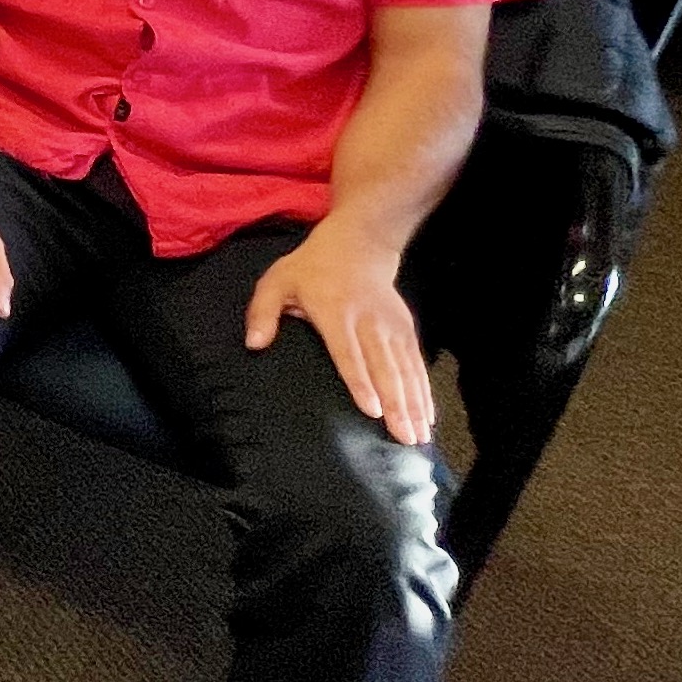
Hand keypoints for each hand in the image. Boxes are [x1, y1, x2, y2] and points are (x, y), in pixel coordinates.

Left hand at [244, 221, 437, 445]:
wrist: (358, 244)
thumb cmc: (310, 268)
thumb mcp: (278, 280)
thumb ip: (262, 312)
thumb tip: (254, 344)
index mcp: (335, 313)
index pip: (349, 354)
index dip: (361, 382)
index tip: (371, 409)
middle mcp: (368, 322)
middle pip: (384, 368)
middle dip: (396, 404)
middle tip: (404, 437)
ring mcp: (390, 325)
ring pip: (404, 369)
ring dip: (414, 403)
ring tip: (419, 435)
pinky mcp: (405, 328)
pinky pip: (416, 363)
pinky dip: (423, 389)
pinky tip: (428, 415)